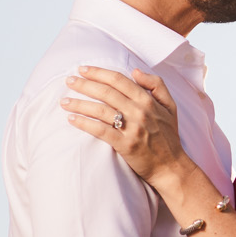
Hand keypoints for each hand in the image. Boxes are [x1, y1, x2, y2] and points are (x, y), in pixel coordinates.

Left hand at [62, 66, 191, 188]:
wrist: (172, 167)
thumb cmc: (168, 136)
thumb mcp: (171, 106)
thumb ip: (156, 85)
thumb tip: (135, 71)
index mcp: (148, 100)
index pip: (119, 80)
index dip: (98, 73)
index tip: (82, 69)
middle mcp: (140, 112)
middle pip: (106, 92)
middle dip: (84, 85)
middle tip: (68, 81)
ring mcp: (132, 129)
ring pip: (100, 110)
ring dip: (79, 104)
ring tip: (64, 102)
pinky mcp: (125, 145)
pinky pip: (100, 131)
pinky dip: (84, 124)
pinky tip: (71, 120)